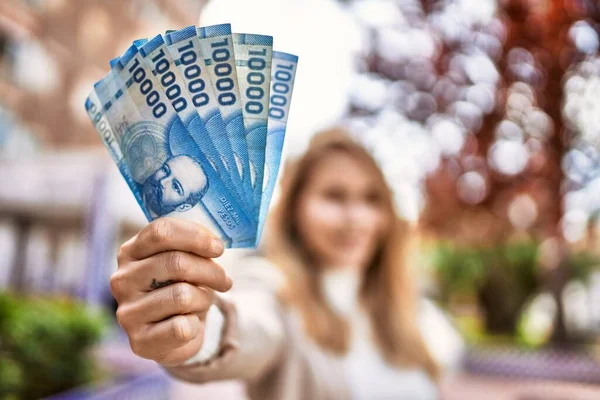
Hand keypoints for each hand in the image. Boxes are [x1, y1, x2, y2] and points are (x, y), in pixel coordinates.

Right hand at [110, 218, 231, 366]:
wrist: (175, 334)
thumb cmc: (181, 287)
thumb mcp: (183, 261)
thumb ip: (190, 247)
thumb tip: (214, 244)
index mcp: (130, 252)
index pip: (161, 231)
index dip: (196, 236)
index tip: (218, 248)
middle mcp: (122, 280)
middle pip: (177, 262)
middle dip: (210, 271)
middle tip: (224, 280)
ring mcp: (127, 312)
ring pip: (183, 295)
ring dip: (204, 298)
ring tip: (201, 301)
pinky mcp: (139, 341)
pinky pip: (182, 327)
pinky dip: (196, 325)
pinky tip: (190, 323)